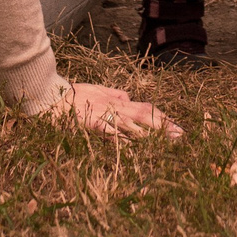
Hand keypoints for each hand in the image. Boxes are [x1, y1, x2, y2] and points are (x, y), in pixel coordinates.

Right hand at [54, 80, 183, 139]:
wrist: (55, 97)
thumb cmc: (75, 95)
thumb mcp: (99, 90)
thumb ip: (115, 94)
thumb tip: (128, 97)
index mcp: (118, 102)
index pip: (145, 108)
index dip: (162, 118)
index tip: (177, 127)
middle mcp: (115, 108)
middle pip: (144, 116)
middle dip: (163, 126)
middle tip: (181, 136)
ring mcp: (105, 116)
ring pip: (132, 125)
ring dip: (150, 134)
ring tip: (166, 142)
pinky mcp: (93, 124)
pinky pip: (111, 132)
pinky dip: (123, 139)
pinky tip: (134, 146)